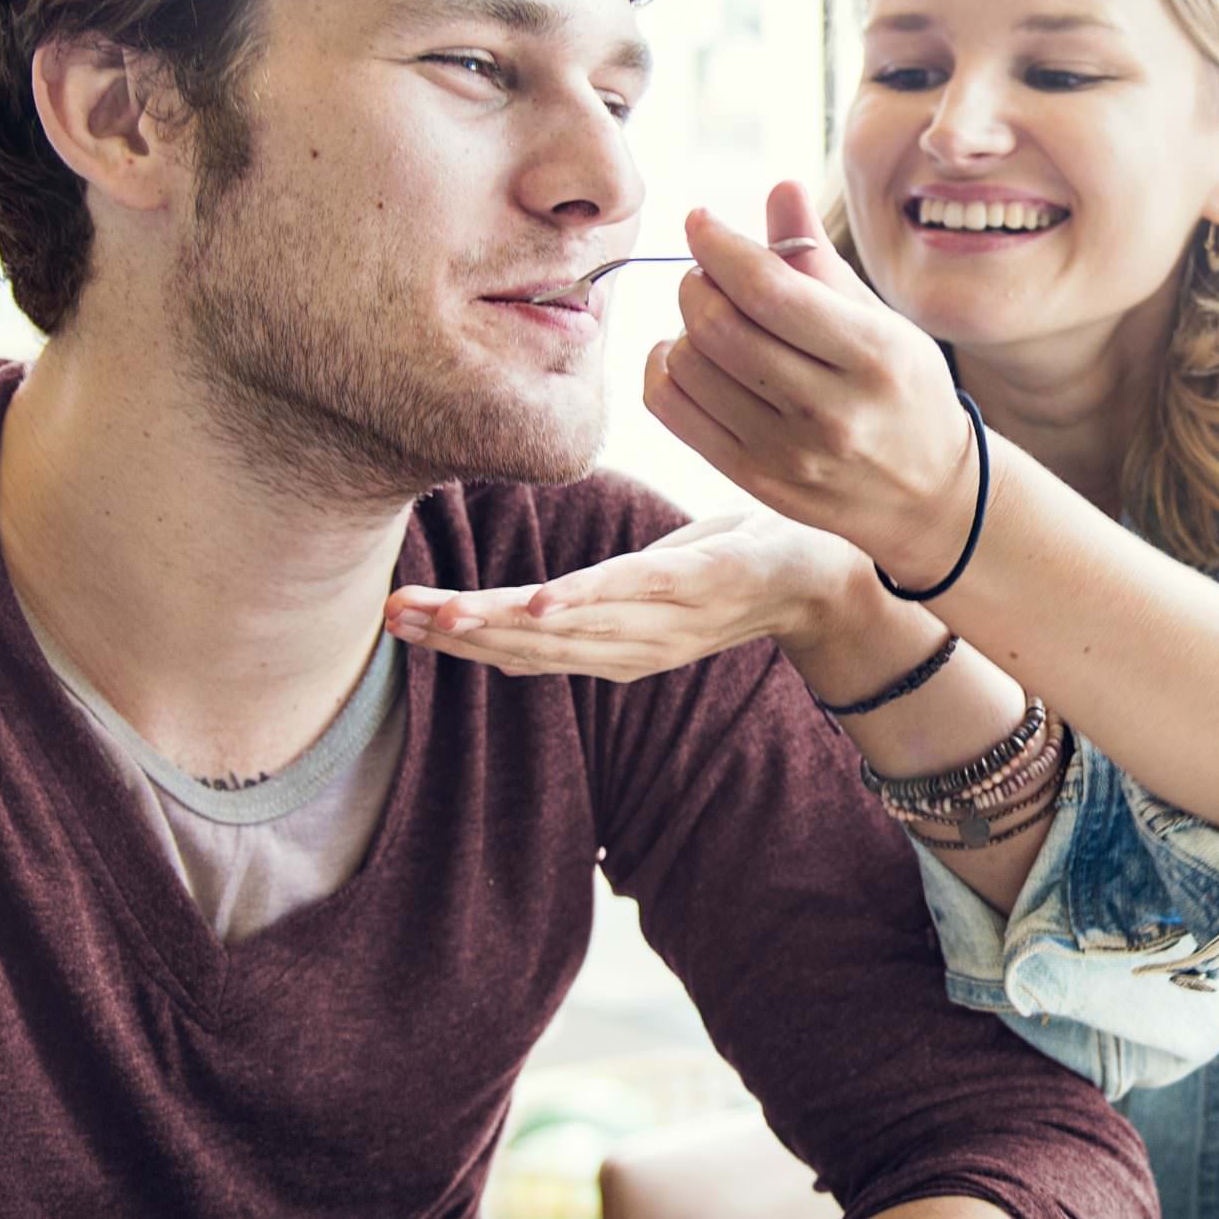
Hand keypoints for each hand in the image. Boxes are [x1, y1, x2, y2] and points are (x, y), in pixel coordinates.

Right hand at [384, 508, 866, 680]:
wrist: (823, 576)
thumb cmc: (729, 570)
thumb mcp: (649, 586)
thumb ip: (590, 600)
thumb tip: (526, 607)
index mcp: (615, 646)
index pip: (523, 648)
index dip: (459, 640)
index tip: (398, 622)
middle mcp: (632, 646)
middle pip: (530, 645)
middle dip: (458, 634)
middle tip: (395, 617)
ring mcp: (663, 621)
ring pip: (568, 627)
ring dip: (499, 621)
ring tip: (439, 614)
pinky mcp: (697, 587)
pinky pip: (631, 595)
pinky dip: (581, 602)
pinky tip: (535, 603)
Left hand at [650, 181, 978, 586]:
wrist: (928, 496)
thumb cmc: (903, 390)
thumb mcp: (881, 319)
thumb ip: (820, 260)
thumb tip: (779, 189)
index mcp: (873, 355)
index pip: (769, 290)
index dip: (720, 245)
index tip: (699, 220)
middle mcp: (831, 410)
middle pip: (717, 327)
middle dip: (696, 282)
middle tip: (709, 273)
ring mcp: (788, 453)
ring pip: (687, 365)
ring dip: (684, 327)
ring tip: (713, 321)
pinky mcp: (754, 480)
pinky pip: (672, 409)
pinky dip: (664, 369)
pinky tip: (689, 357)